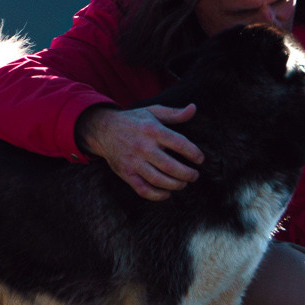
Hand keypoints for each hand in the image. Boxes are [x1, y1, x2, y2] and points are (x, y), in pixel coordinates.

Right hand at [78, 104, 203, 199]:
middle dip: (187, 174)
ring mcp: (133, 162)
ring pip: (158, 180)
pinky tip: (167, 193)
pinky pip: (143, 190)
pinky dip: (157, 195)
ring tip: (184, 184)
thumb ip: (174, 113)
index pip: (179, 143)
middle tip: (195, 176)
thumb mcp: (153, 112)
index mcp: (153, 130)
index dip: (193, 153)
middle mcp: (143, 147)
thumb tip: (193, 108)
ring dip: (175, 185)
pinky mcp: (126, 173)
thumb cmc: (134, 121)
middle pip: (170, 166)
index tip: (200, 159)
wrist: (103, 130)